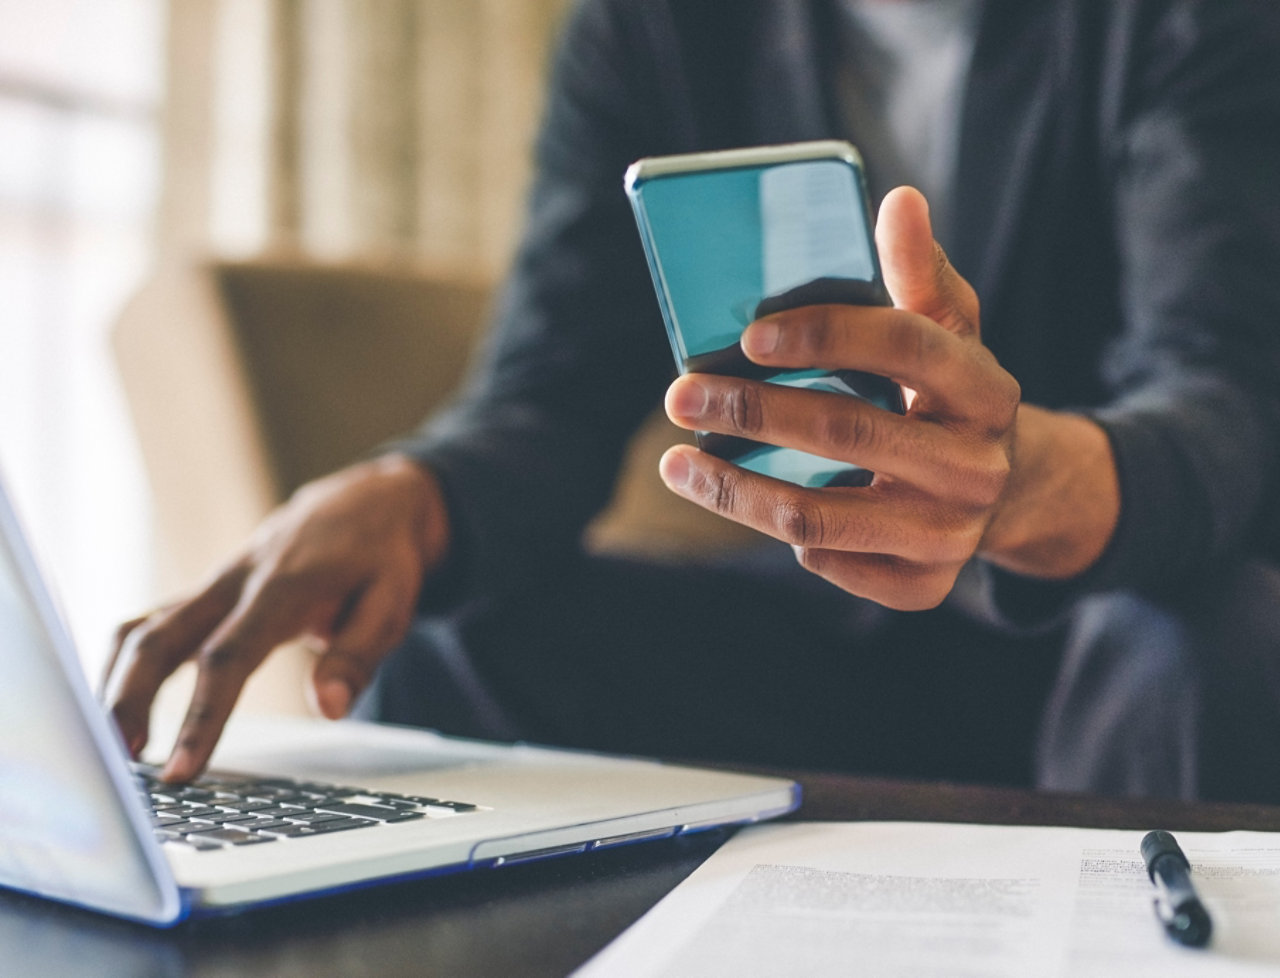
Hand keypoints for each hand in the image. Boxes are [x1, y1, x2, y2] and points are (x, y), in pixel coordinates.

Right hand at [103, 453, 449, 780]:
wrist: (366, 504)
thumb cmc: (381, 557)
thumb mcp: (393, 603)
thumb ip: (358, 655)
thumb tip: (327, 709)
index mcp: (281, 588)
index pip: (228, 658)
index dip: (201, 716)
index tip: (181, 770)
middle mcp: (235, 583)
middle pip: (160, 640)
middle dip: (129, 703)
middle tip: (120, 766)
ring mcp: (214, 585)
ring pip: (143, 630)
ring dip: (117, 686)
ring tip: (112, 749)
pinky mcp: (206, 594)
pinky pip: (150, 625)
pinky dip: (125, 666)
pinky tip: (118, 709)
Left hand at [660, 186, 1118, 608]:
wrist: (1004, 489)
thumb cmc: (947, 394)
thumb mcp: (949, 331)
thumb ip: (919, 271)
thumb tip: (897, 200)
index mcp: (986, 389)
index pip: (905, 346)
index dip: (824, 335)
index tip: (750, 336)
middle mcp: (975, 467)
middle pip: (846, 433)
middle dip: (750, 412)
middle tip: (681, 395)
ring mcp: (951, 535)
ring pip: (817, 517)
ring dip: (734, 489)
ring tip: (677, 464)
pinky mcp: (923, 587)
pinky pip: (829, 560)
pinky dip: (782, 532)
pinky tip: (751, 502)